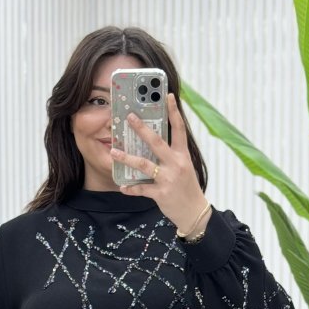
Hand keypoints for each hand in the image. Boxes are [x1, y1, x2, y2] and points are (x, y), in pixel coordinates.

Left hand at [110, 92, 210, 234]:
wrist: (195, 212)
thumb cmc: (187, 187)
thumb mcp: (184, 167)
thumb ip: (172, 154)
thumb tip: (154, 141)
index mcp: (182, 155)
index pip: (179, 129)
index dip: (174, 112)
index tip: (167, 96)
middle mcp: (176, 164)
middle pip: (157, 142)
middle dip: (142, 129)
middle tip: (129, 117)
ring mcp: (168, 179)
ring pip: (144, 165)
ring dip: (127, 158)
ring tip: (113, 152)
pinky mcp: (161, 194)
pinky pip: (142, 189)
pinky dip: (131, 188)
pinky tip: (122, 186)